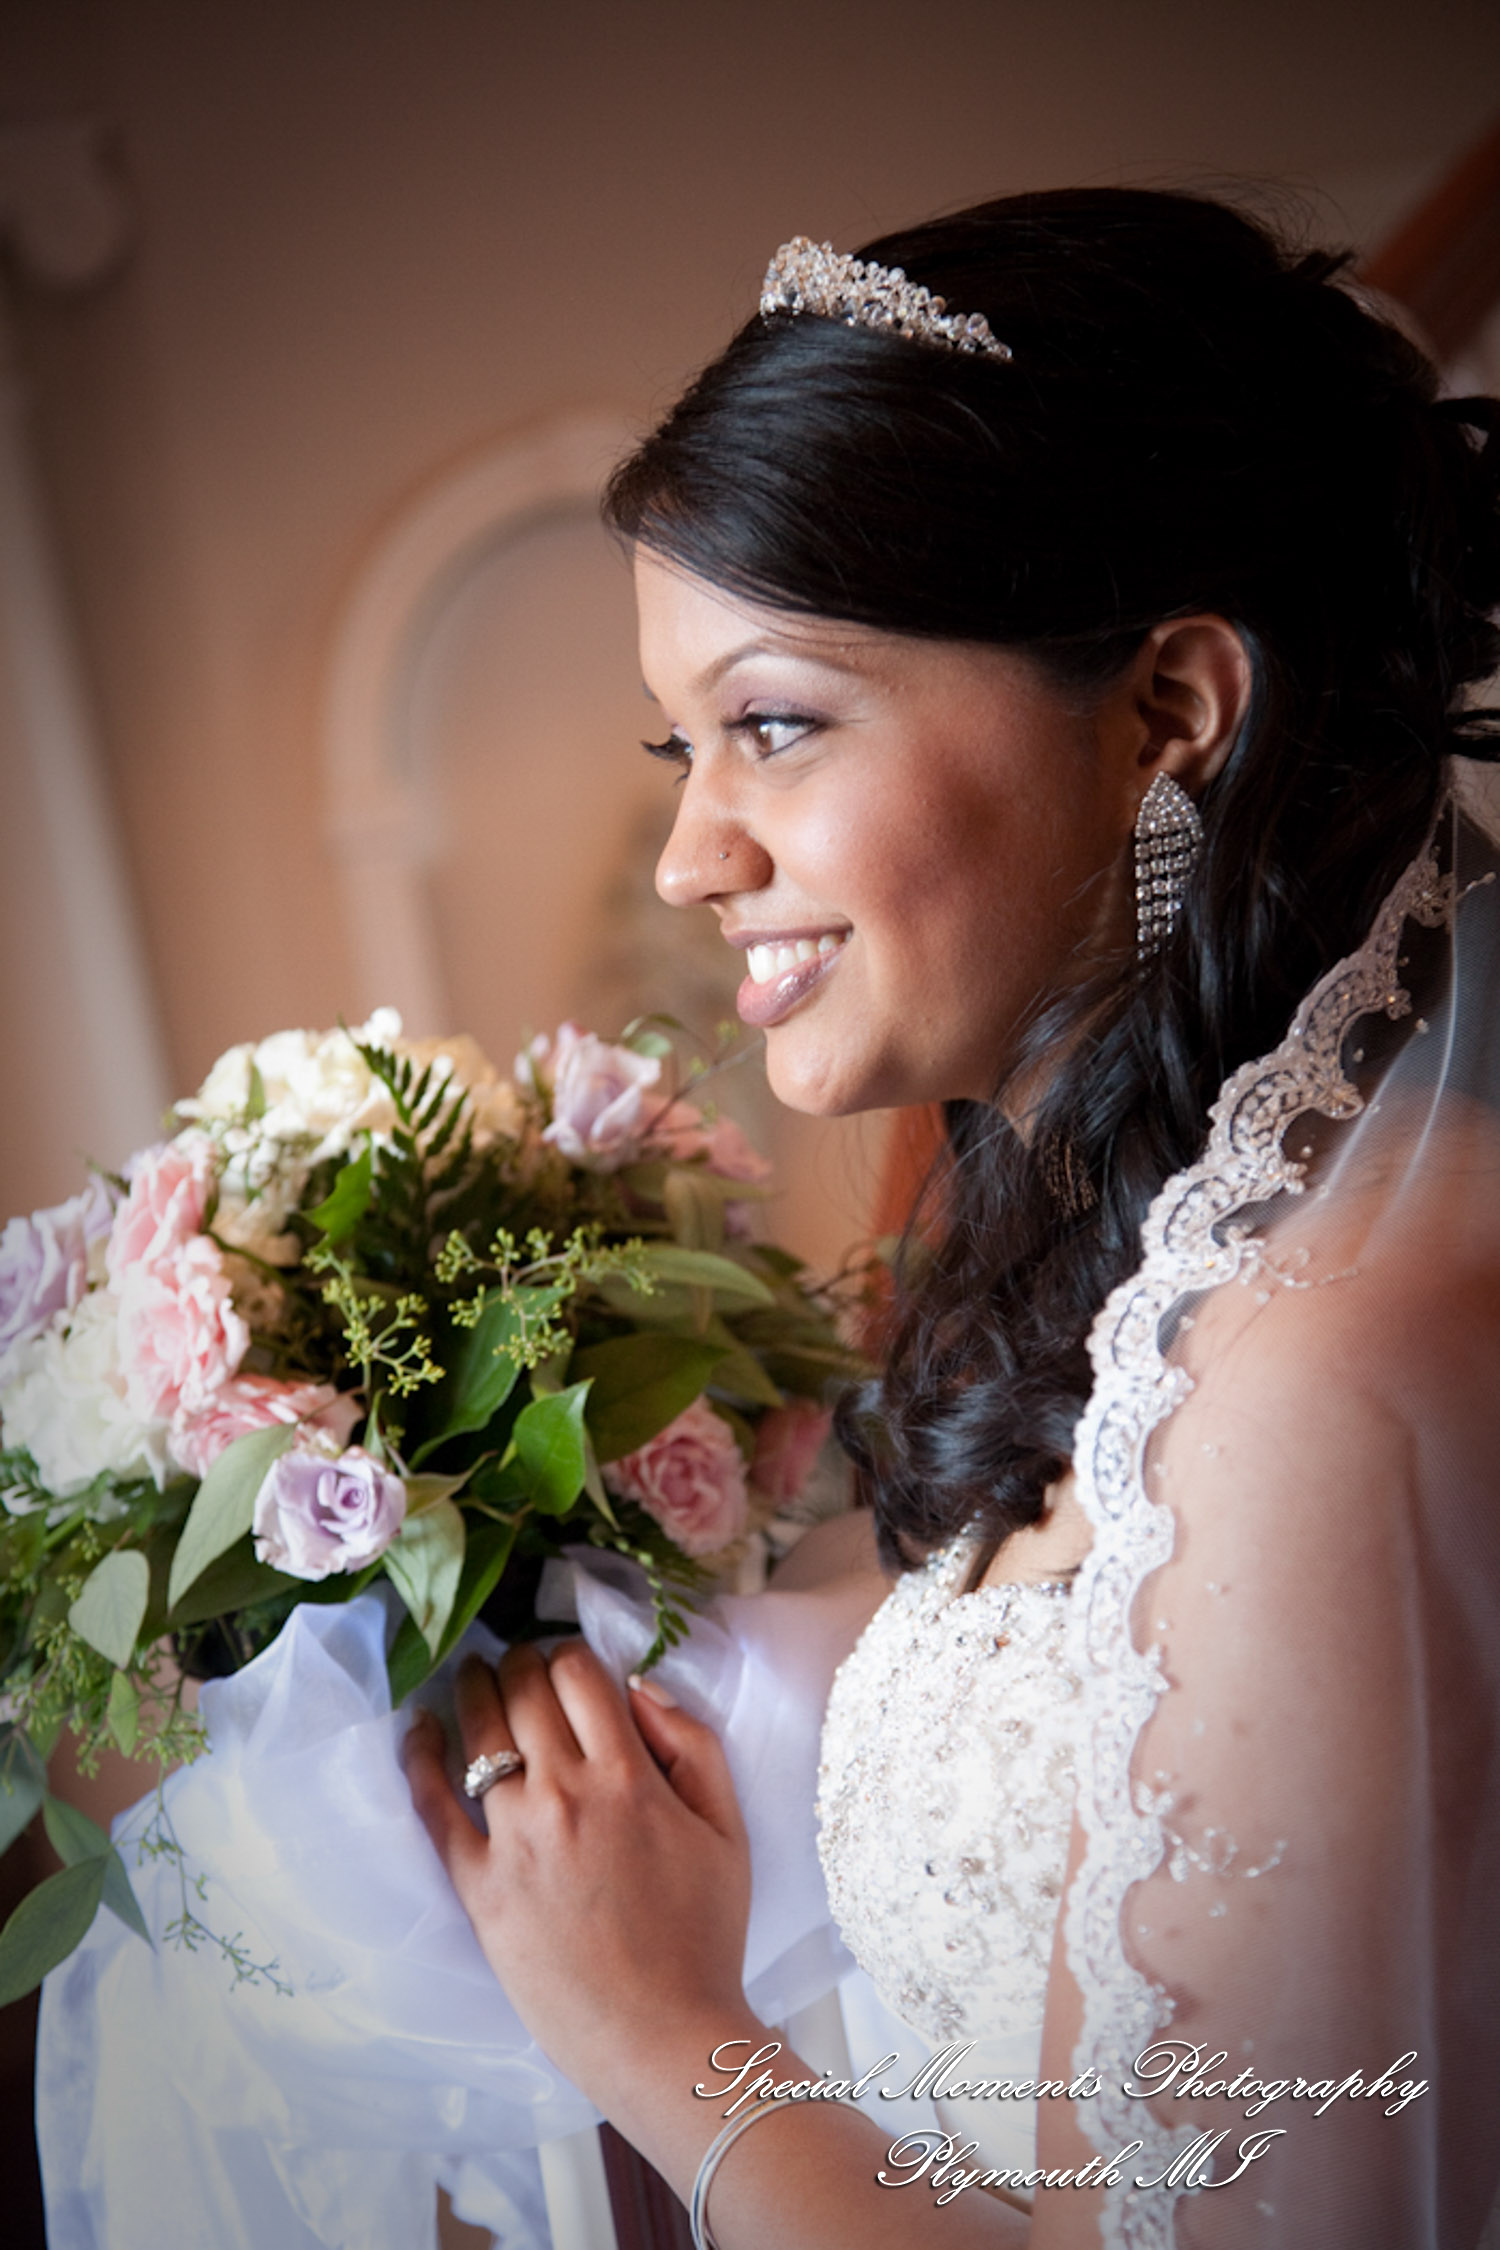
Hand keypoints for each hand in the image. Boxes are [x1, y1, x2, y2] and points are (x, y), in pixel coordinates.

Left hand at [403, 1638, 756, 2112]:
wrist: (661, 2034)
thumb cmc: (704, 1936)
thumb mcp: (728, 1830)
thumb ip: (694, 1745)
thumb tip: (640, 1687)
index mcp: (630, 1776)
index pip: (581, 1673)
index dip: (569, 1654)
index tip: (566, 1663)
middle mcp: (566, 1793)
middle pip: (525, 1690)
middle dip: (519, 1661)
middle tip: (516, 1662)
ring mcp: (515, 1838)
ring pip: (478, 1733)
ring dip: (473, 1690)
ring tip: (471, 1676)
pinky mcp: (479, 1885)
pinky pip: (435, 1805)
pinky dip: (421, 1757)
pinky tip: (419, 1731)